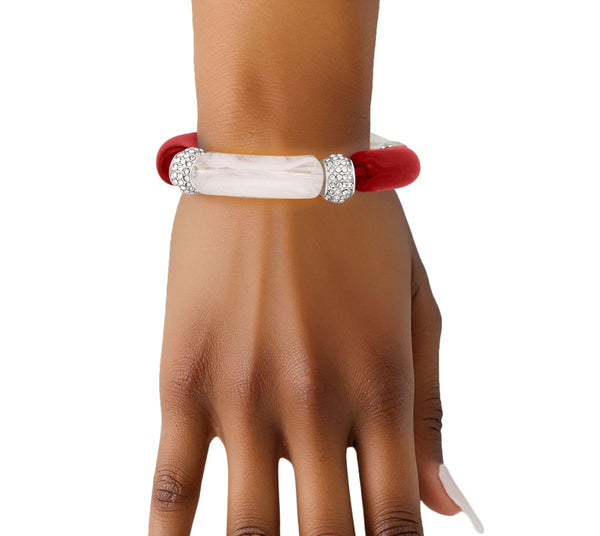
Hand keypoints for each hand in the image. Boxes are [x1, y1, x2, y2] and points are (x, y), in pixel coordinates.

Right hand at [149, 189, 458, 534]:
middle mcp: (315, 401)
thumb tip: (445, 504)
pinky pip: (172, 482)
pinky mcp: (185, 375)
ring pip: (252, 526)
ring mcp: (244, 393)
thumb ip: (430, 409)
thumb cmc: (359, 226)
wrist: (283, 154)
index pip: (397, 519)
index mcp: (382, 385)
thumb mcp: (417, 307)